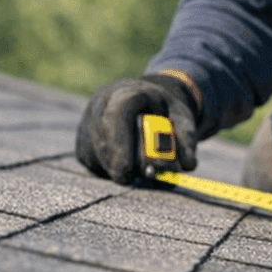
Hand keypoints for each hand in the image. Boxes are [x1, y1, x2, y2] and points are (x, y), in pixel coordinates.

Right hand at [75, 74, 199, 183]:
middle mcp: (103, 102)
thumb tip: (188, 164)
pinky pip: (87, 156)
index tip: (126, 169)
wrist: (147, 100)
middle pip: (101, 133)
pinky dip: (104, 167)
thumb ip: (187, 138)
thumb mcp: (182, 117)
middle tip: (128, 179)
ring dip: (110, 167)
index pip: (118, 113)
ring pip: (91, 148)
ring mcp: (88, 117)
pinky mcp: (83, 135)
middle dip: (114, 161)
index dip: (120, 142)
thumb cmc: (164, 110)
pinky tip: (120, 167)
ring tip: (130, 174)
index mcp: (129, 91)